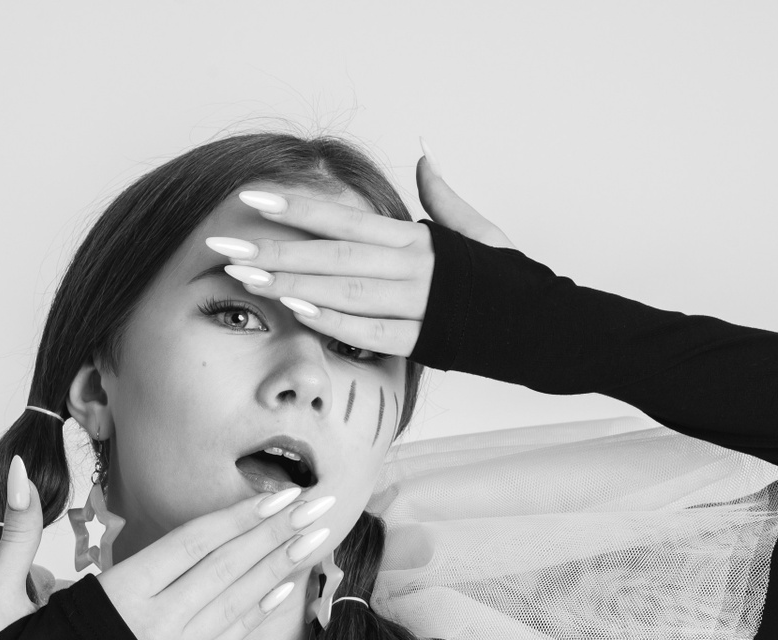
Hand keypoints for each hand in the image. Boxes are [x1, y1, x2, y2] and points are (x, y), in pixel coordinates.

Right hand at [0, 459, 338, 639]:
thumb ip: (16, 534)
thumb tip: (22, 473)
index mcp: (116, 600)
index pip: (192, 546)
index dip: (239, 519)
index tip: (281, 495)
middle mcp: (154, 626)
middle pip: (227, 570)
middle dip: (278, 535)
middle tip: (323, 505)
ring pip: (236, 603)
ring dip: (280, 568)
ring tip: (317, 538)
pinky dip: (257, 612)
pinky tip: (284, 591)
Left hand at [208, 152, 516, 356]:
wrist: (551, 327)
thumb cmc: (508, 281)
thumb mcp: (478, 234)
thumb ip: (444, 200)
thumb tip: (424, 159)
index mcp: (420, 240)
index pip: (347, 219)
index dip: (298, 207)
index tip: (253, 200)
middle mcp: (416, 269)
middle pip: (334, 255)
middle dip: (276, 249)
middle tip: (227, 246)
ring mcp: (420, 306)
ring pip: (345, 292)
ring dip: (292, 284)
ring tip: (246, 276)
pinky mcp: (426, 342)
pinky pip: (371, 333)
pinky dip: (334, 322)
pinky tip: (296, 311)